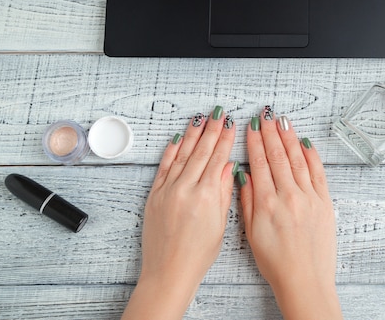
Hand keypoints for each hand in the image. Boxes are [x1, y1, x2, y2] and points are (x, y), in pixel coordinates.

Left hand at [122, 107, 235, 319]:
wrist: (169, 271)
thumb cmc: (198, 254)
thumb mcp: (220, 224)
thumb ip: (223, 191)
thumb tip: (228, 166)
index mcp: (205, 196)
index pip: (217, 158)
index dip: (224, 139)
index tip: (230, 124)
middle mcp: (185, 189)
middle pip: (200, 152)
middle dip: (211, 130)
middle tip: (217, 113)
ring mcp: (167, 191)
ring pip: (182, 155)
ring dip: (191, 135)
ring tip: (199, 119)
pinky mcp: (154, 195)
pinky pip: (163, 167)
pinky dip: (171, 151)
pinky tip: (177, 139)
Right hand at [239, 106, 342, 319]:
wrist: (305, 281)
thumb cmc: (276, 263)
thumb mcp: (251, 233)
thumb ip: (247, 201)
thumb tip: (243, 174)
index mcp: (267, 203)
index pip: (259, 163)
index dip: (255, 141)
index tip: (251, 126)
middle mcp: (289, 196)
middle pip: (278, 156)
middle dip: (271, 133)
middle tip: (266, 115)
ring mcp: (309, 198)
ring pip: (298, 160)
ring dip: (289, 138)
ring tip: (283, 121)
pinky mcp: (325, 203)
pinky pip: (318, 172)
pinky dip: (311, 155)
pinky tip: (305, 142)